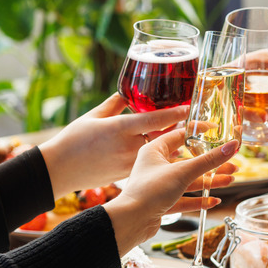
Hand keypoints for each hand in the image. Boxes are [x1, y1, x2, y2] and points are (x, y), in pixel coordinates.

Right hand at [39, 93, 189, 198]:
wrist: (58, 171)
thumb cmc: (72, 141)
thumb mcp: (93, 116)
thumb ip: (114, 104)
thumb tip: (128, 92)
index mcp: (120, 129)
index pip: (154, 120)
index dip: (175, 114)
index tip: (193, 109)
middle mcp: (128, 148)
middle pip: (165, 139)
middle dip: (188, 133)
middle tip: (209, 128)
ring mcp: (129, 164)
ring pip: (162, 157)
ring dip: (183, 152)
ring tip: (204, 148)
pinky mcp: (128, 175)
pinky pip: (152, 169)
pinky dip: (167, 164)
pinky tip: (183, 163)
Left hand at [103, 128, 238, 253]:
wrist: (131, 222)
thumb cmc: (149, 191)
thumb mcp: (183, 172)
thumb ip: (209, 160)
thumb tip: (232, 146)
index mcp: (154, 151)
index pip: (180, 135)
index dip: (200, 132)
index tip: (217, 131)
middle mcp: (156, 166)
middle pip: (189, 161)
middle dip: (211, 164)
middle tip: (231, 163)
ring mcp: (159, 186)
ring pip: (189, 181)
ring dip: (209, 182)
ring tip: (229, 180)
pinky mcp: (162, 203)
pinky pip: (184, 199)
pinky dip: (199, 200)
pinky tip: (213, 201)